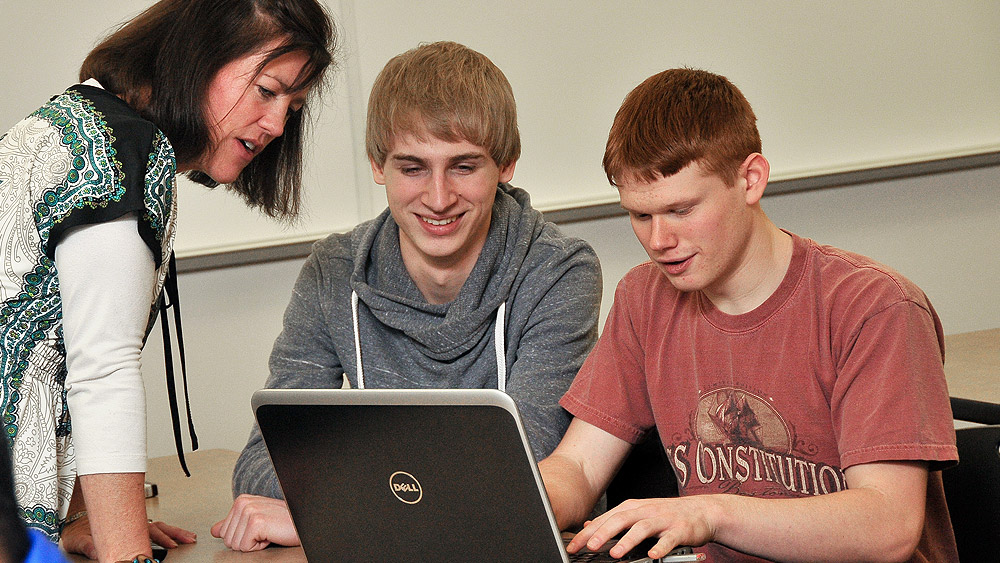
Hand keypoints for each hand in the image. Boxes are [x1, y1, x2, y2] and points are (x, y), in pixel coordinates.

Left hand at [61, 514, 196, 559]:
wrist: (73, 521)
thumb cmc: (76, 530)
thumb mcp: (78, 539)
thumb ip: (88, 546)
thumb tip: (99, 553)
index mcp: (120, 528)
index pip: (145, 533)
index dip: (160, 539)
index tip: (170, 546)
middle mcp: (129, 525)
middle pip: (158, 528)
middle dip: (174, 534)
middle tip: (187, 539)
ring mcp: (133, 525)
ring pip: (159, 526)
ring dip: (174, 531)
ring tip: (188, 537)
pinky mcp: (133, 528)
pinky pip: (154, 528)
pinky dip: (167, 532)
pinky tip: (173, 536)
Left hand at [211, 494, 299, 550]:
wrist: (302, 523)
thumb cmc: (282, 522)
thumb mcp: (255, 521)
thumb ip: (234, 524)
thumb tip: (215, 530)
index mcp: (241, 501)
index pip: (224, 532)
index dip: (243, 536)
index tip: (259, 528)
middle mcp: (242, 503)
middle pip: (227, 539)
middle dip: (247, 541)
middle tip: (265, 531)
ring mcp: (249, 511)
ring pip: (235, 545)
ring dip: (254, 544)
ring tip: (268, 532)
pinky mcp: (256, 522)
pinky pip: (245, 547)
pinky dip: (260, 547)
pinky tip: (271, 535)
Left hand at [565, 496, 715, 559]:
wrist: (701, 511)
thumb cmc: (665, 515)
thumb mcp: (638, 513)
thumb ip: (614, 519)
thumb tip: (589, 526)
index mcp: (633, 508)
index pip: (606, 519)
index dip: (588, 532)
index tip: (573, 545)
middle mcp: (646, 511)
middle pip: (621, 520)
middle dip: (604, 533)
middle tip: (590, 546)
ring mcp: (663, 520)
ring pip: (643, 528)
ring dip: (628, 541)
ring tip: (616, 553)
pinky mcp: (680, 530)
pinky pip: (669, 540)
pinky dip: (660, 547)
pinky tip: (653, 556)